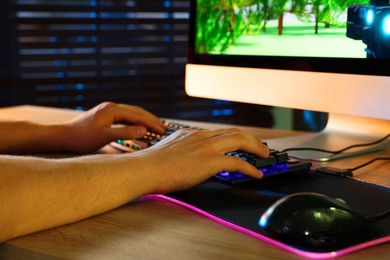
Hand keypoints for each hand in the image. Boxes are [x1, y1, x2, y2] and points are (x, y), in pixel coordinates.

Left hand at [64, 102, 166, 152]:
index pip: (137, 116)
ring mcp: (107, 110)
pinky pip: (125, 117)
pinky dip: (135, 121)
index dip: (151, 123)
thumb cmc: (82, 138)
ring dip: (144, 120)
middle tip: (164, 128)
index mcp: (112, 110)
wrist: (62, 136)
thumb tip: (144, 130)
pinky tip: (139, 126)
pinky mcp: (104, 116)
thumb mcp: (105, 136)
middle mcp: (111, 107)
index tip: (162, 131)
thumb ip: (126, 132)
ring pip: (131, 113)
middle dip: (151, 120)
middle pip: (136, 111)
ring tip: (156, 126)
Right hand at [134, 128, 269, 193]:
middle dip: (251, 139)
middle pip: (234, 132)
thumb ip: (182, 151)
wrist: (144, 169)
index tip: (243, 142)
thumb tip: (187, 161)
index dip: (236, 136)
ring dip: (255, 148)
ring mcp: (206, 147)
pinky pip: (237, 162)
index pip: (220, 132)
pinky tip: (256, 174)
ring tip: (264, 156)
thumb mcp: (169, 151)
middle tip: (261, 147)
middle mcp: (201, 137)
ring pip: (239, 141)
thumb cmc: (151, 164)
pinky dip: (250, 168)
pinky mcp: (209, 161)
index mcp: (192, 134)